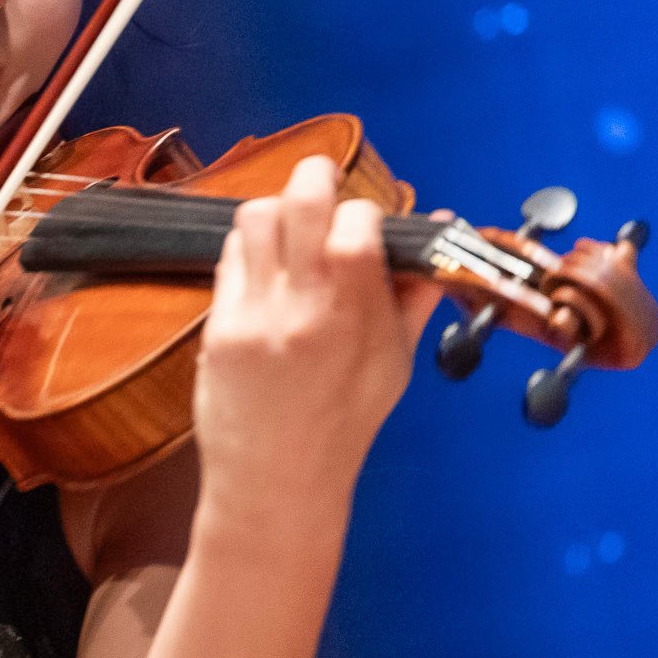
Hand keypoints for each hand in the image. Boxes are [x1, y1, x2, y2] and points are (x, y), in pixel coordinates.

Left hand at [192, 155, 442, 529]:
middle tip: (323, 181)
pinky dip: (249, 248)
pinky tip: (264, 267)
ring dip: (276, 211)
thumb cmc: (344, 423)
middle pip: (300, 203)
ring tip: (291, 230)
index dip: (363, 209)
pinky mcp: (217, 327)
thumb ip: (413, 296)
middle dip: (315, 177)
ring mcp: (253, 316)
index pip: (356, 224)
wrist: (277, 480)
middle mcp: (302, 310)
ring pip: (254, 218)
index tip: (365, 222)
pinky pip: (229, 258)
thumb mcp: (395, 363)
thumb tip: (439, 237)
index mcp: (355, 318)